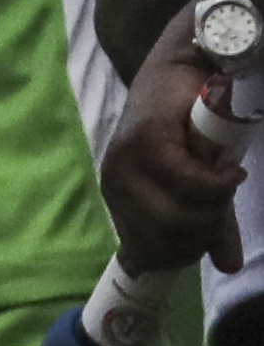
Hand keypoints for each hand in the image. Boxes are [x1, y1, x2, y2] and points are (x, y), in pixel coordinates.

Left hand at [101, 6, 249, 276]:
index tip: (207, 243)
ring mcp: (125, 163)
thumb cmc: (190, 135)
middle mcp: (116, 185)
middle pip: (170, 240)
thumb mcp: (203, 191)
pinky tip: (228, 171)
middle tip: (222, 202)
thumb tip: (227, 266)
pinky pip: (188, 183)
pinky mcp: (144, 142)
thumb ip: (211, 225)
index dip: (183, 255)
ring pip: (180, 216)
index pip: (147, 254)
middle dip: (206, 230)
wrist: (188, 79)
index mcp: (121, 201)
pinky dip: (217, 182)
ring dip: (214, 207)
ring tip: (223, 182)